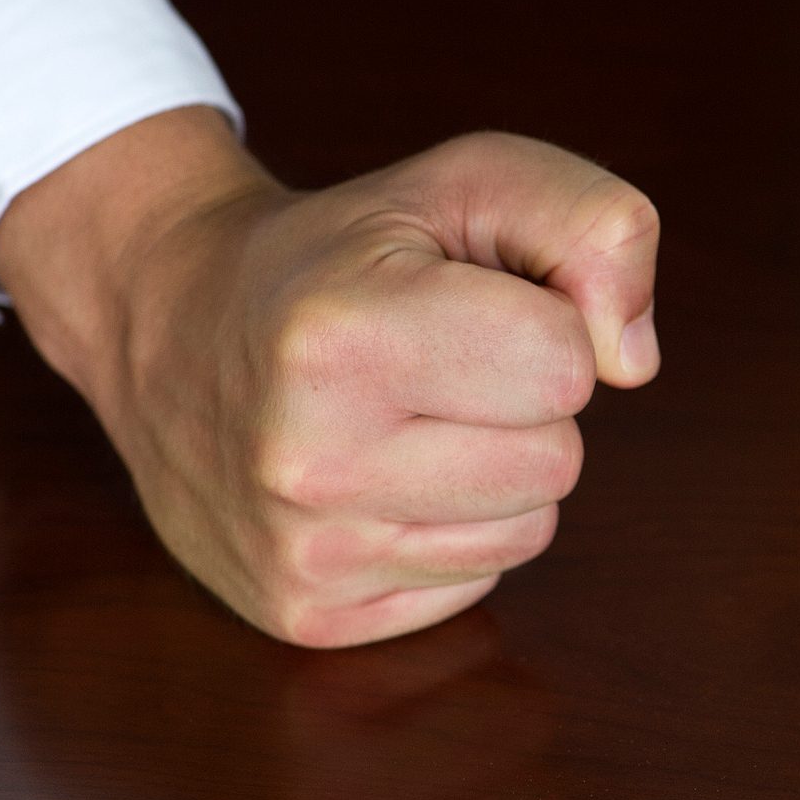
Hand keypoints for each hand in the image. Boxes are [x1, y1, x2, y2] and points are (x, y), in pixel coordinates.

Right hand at [0, 111, 659, 646]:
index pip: (566, 364)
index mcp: (341, 336)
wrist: (166, 322)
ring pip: (529, 532)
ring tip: (402, 418)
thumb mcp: (466, 183)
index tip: (463, 300)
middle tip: (431, 365)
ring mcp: (301, 552)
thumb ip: (594, 226)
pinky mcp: (306, 616)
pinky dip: (450, 531)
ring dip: (493, 471)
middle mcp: (307, 457)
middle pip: (557, 460)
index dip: (542, 322)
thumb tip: (633, 363)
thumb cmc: (341, 253)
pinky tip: (378, 477)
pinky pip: (476, 583)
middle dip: (522, 404)